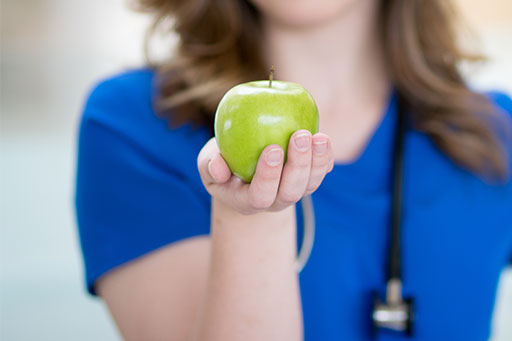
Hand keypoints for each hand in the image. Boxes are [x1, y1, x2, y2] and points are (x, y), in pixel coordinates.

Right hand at [197, 130, 333, 214]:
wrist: (243, 166)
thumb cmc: (223, 163)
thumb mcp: (207, 164)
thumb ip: (209, 165)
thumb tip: (219, 169)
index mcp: (249, 201)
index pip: (260, 195)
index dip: (268, 176)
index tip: (273, 148)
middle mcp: (274, 201)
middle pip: (291, 192)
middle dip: (298, 165)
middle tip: (300, 135)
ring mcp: (293, 192)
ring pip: (310, 184)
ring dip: (317, 161)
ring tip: (320, 137)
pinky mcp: (307, 180)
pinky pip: (320, 173)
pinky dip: (326, 158)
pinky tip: (325, 140)